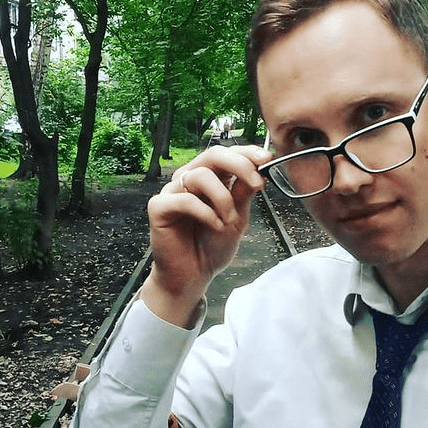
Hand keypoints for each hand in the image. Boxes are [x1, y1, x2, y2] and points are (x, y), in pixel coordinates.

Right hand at [141, 145, 271, 326]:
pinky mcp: (159, 207)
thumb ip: (244, 193)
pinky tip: (214, 225)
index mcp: (210, 178)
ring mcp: (173, 191)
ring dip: (223, 198)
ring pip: (200, 175)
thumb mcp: (238, 218)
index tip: (267, 159)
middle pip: (213, 155)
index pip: (227, 154)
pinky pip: (184, 199)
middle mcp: (190, 180)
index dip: (247, 153)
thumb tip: (260, 168)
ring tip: (229, 221)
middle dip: (239, 165)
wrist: (194, 275)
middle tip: (256, 183)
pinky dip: (205, 212)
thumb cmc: (213, 246)